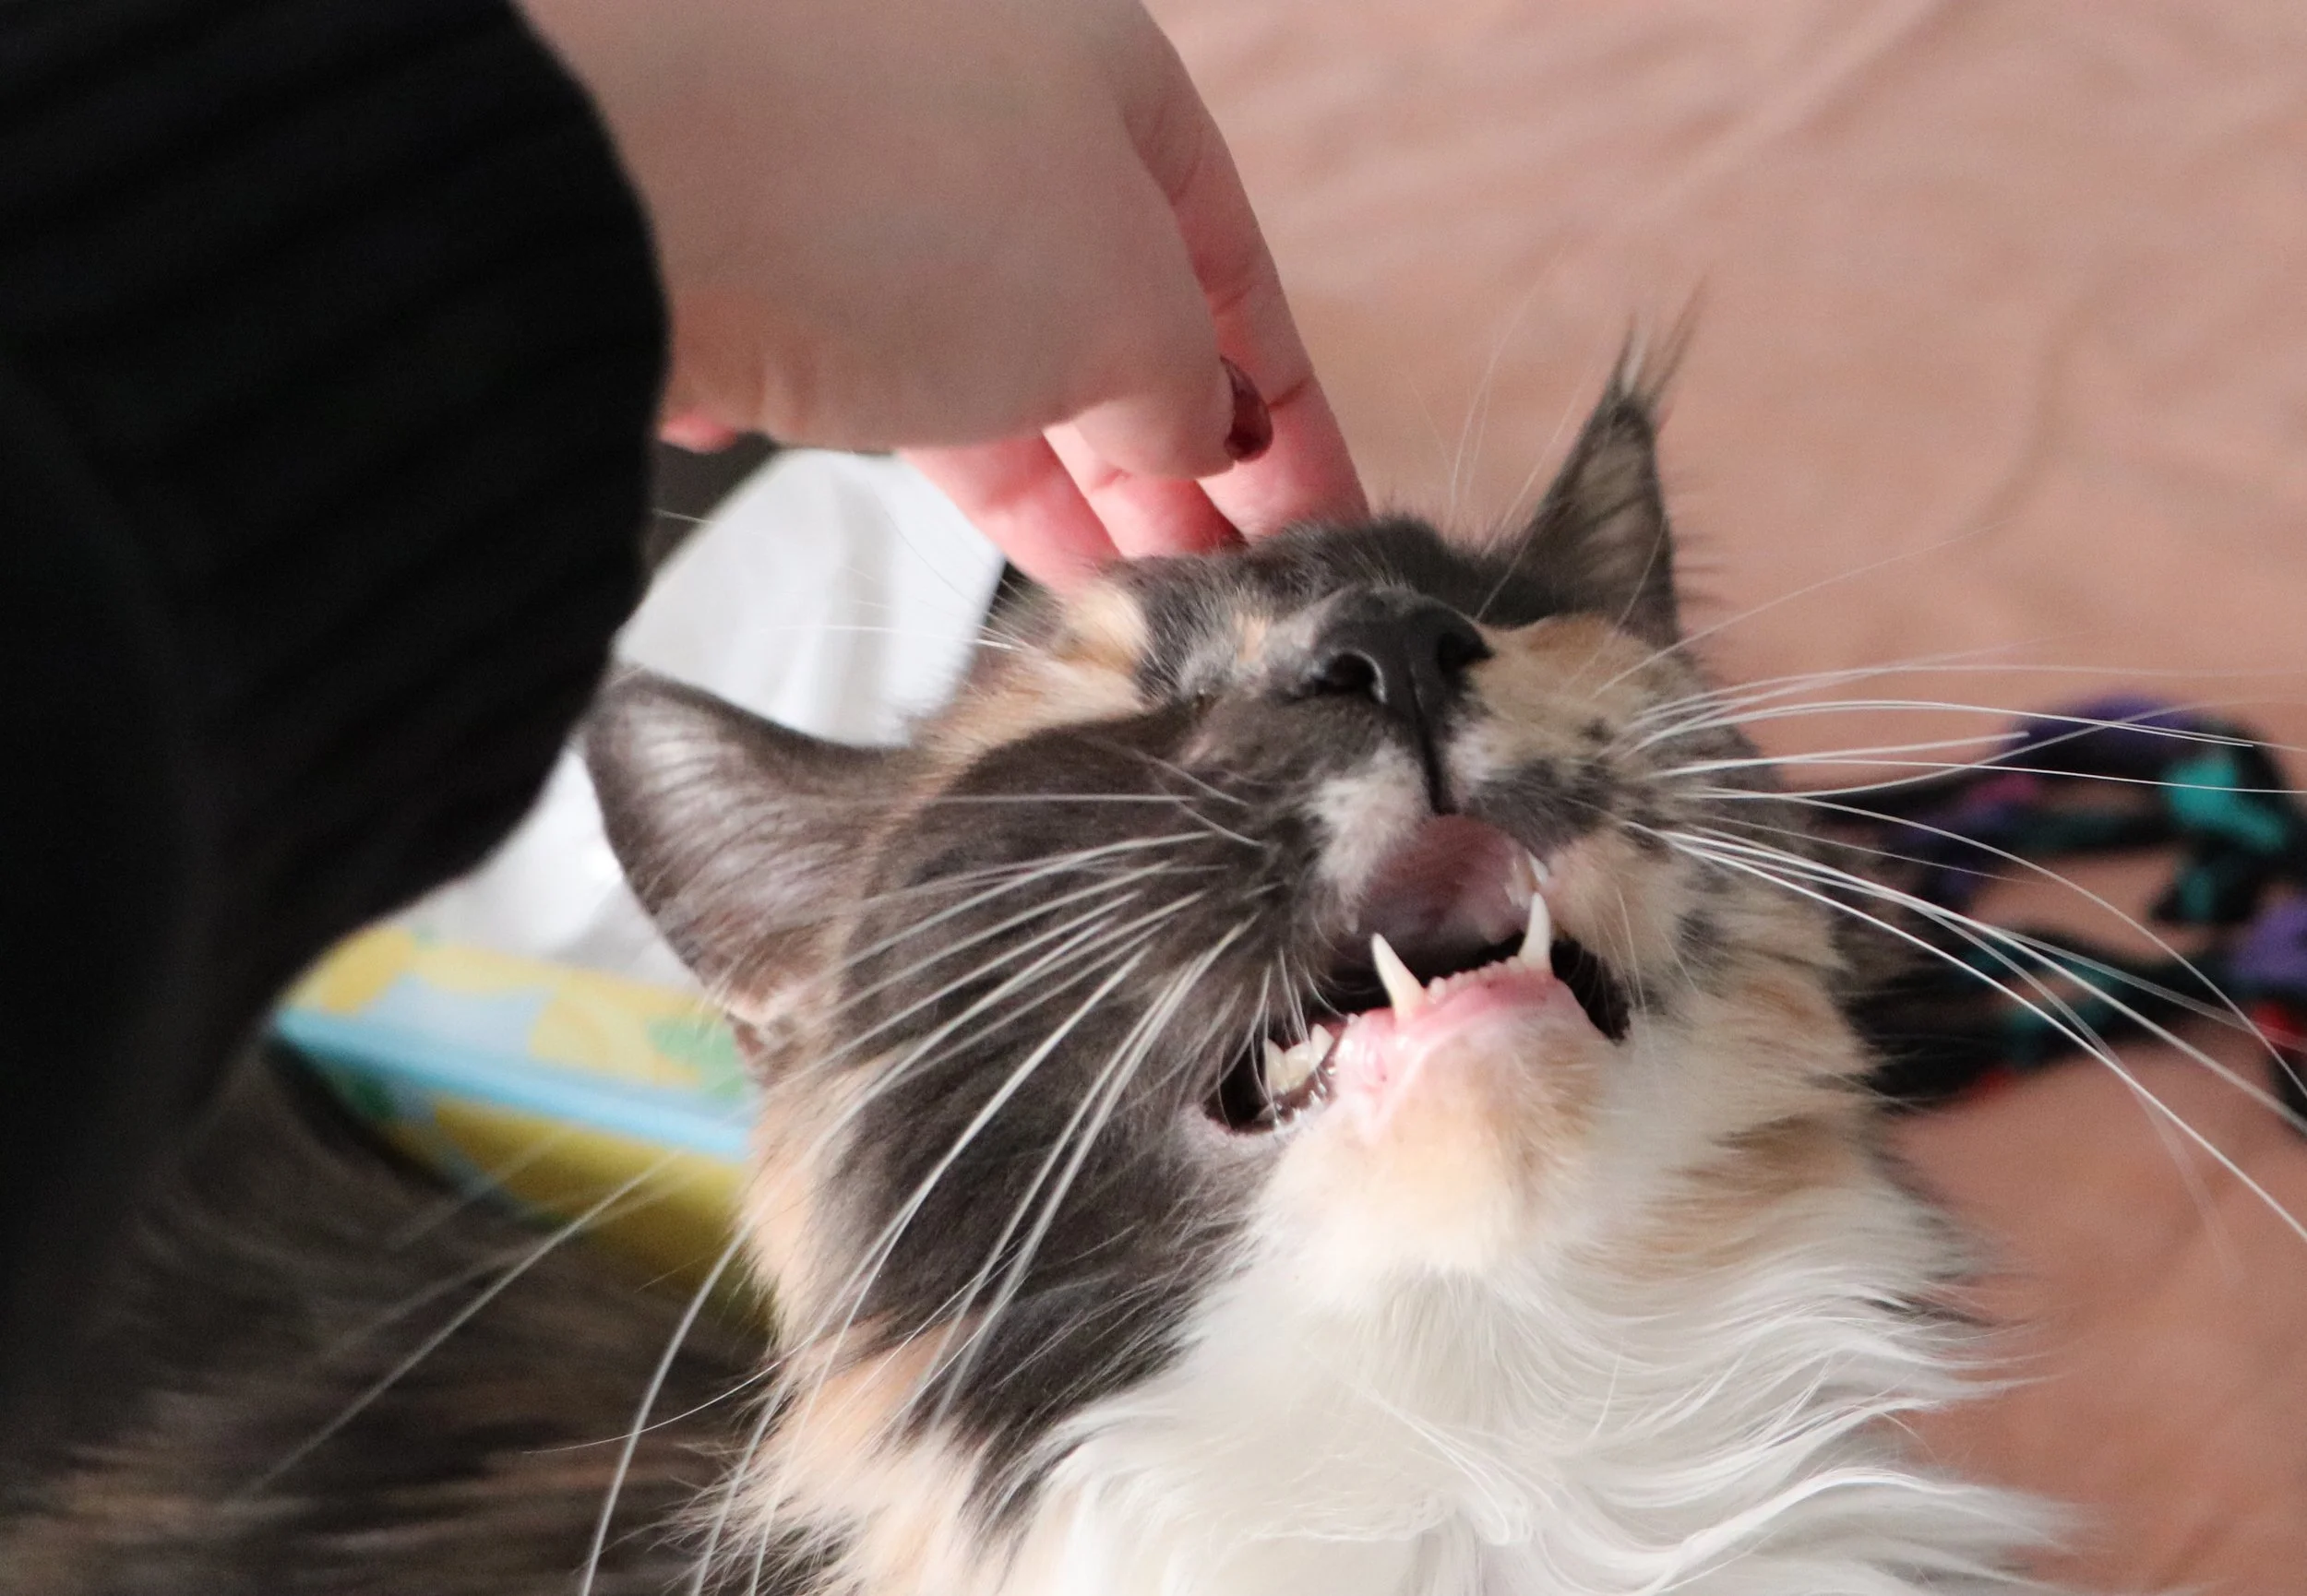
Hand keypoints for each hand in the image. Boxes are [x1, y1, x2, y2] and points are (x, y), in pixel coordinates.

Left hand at [515, 0, 1365, 585]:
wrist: (605, 168)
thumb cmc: (896, 190)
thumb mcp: (1120, 306)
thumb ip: (1185, 387)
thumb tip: (1193, 434)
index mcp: (1099, 72)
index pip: (1230, 265)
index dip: (1289, 413)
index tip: (1319, 524)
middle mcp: (975, 108)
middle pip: (1110, 312)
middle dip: (1174, 463)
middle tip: (1220, 590)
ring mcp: (853, 181)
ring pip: (994, 354)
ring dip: (1066, 480)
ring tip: (1124, 595)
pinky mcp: (746, 262)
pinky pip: (879, 376)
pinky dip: (941, 459)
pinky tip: (984, 534)